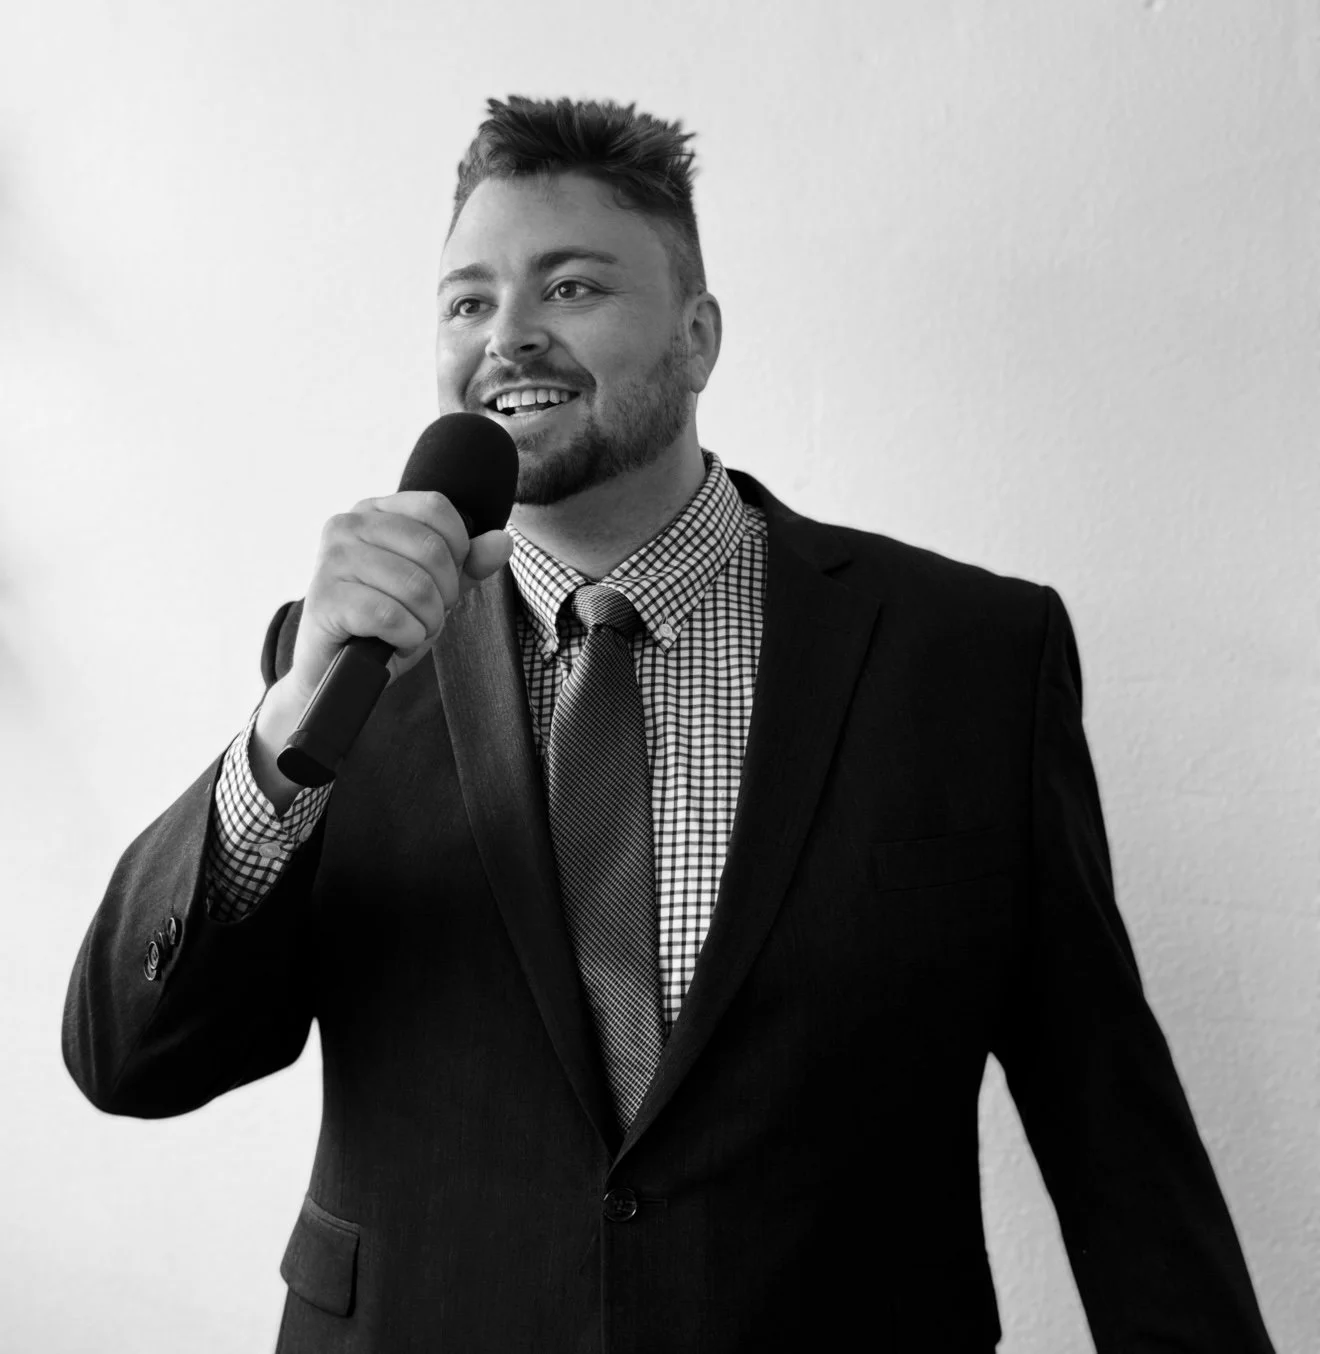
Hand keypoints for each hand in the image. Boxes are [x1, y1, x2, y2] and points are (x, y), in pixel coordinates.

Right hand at [287, 490, 513, 702]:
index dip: (457, 550)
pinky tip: (395, 643)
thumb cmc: (385, 623)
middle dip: (445, 594)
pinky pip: (390, 616)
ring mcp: (331, 560)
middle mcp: (347, 526)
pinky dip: (406, 637)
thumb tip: (504, 541)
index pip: (436, 509)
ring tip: (410, 631)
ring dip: (427, 621)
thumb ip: (468, 564)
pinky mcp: (325, 600)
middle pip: (431, 548)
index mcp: (374, 511)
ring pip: (415, 586)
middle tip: (428, 615)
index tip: (445, 581)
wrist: (336, 669)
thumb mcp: (434, 589)